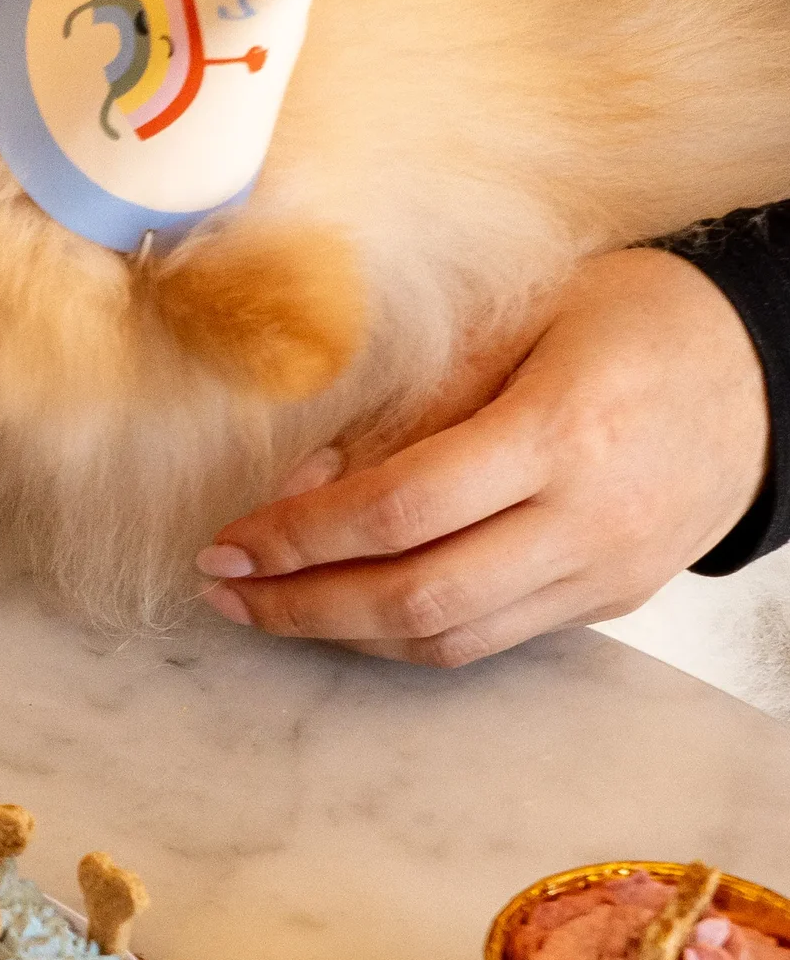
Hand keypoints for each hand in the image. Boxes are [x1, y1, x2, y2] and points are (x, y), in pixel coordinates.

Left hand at [192, 248, 772, 667]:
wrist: (764, 373)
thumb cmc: (636, 321)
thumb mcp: (520, 320)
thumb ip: (413, 405)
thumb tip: (307, 485)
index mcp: (562, 429)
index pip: (402, 508)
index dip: (300, 535)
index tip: (228, 540)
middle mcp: (587, 518)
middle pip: (419, 597)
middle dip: (302, 605)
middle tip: (224, 588)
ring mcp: (604, 573)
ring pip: (450, 639)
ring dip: (343, 632)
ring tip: (266, 604)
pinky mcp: (609, 601)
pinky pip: (490, 638)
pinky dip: (406, 632)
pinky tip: (348, 605)